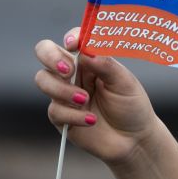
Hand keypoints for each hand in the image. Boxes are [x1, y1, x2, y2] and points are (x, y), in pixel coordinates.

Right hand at [34, 27, 158, 164]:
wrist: (134, 141)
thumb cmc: (132, 106)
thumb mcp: (124, 82)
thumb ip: (105, 64)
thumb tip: (85, 50)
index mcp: (89, 59)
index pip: (72, 39)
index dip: (70, 37)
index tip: (74, 44)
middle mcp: (73, 73)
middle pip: (45, 52)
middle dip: (51, 57)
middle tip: (68, 71)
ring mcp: (64, 94)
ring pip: (43, 80)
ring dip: (62, 90)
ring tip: (85, 100)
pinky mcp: (61, 117)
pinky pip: (55, 110)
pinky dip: (73, 115)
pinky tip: (90, 121)